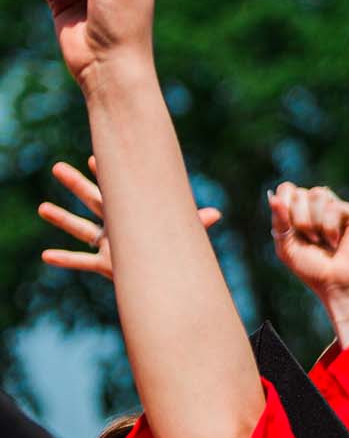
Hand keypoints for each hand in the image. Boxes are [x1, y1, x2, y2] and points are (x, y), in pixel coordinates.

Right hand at [39, 156, 220, 278]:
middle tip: (57, 168)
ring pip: (81, 228)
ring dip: (62, 218)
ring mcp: (111, 245)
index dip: (108, 175)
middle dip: (77, 185)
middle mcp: (120, 226)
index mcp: (137, 216)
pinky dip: (64, 259)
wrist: (168, 280)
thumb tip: (216, 214)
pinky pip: (81, 262)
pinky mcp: (106, 266)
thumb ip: (194, 225)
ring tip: (42, 207)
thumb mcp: (183, 238)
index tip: (94, 158)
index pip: (121, 191)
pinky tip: (45, 256)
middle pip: (94, 201)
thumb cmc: (176, 254)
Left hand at [269, 183, 348, 296]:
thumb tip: (273, 197)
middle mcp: (318, 206)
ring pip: (318, 194)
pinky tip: (337, 241)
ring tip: (322, 241)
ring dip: (315, 222)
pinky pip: (334, 207)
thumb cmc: (311, 268)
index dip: (284, 203)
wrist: (336, 283)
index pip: (287, 189)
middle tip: (310, 240)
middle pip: (300, 192)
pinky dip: (330, 228)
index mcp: (299, 211)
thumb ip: (279, 220)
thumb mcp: (286, 245)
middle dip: (300, 219)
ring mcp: (336, 209)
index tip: (289, 227)